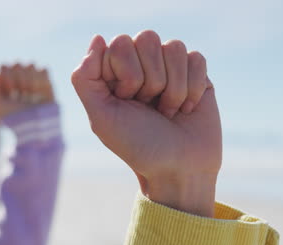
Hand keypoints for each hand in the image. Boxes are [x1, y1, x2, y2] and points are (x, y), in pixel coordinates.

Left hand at [0, 64, 53, 122]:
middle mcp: (18, 79)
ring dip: (31, 84)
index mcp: (4, 83)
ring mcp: (32, 79)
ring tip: (31, 98)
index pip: (4, 67)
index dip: (8, 79)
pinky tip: (40, 94)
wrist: (34, 128)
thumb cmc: (14, 119)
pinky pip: (43, 70)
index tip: (11, 94)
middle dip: (19, 81)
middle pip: (17, 64)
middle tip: (21, 97)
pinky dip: (41, 83)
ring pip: (31, 66)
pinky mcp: (46, 82)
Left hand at [72, 31, 221, 216]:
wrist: (178, 169)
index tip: (127, 101)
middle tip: (148, 106)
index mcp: (115, 72)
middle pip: (147, 38)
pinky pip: (196, 58)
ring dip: (172, 88)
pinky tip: (187, 108)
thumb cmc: (137, 146)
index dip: (126, 74)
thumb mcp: (101, 117)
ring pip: (174, 46)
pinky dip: (192, 89)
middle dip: (150, 80)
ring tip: (167, 111)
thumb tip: (98, 38)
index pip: (119, 44)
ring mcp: (169, 67)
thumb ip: (86, 79)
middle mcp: (141, 65)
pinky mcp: (196, 73)